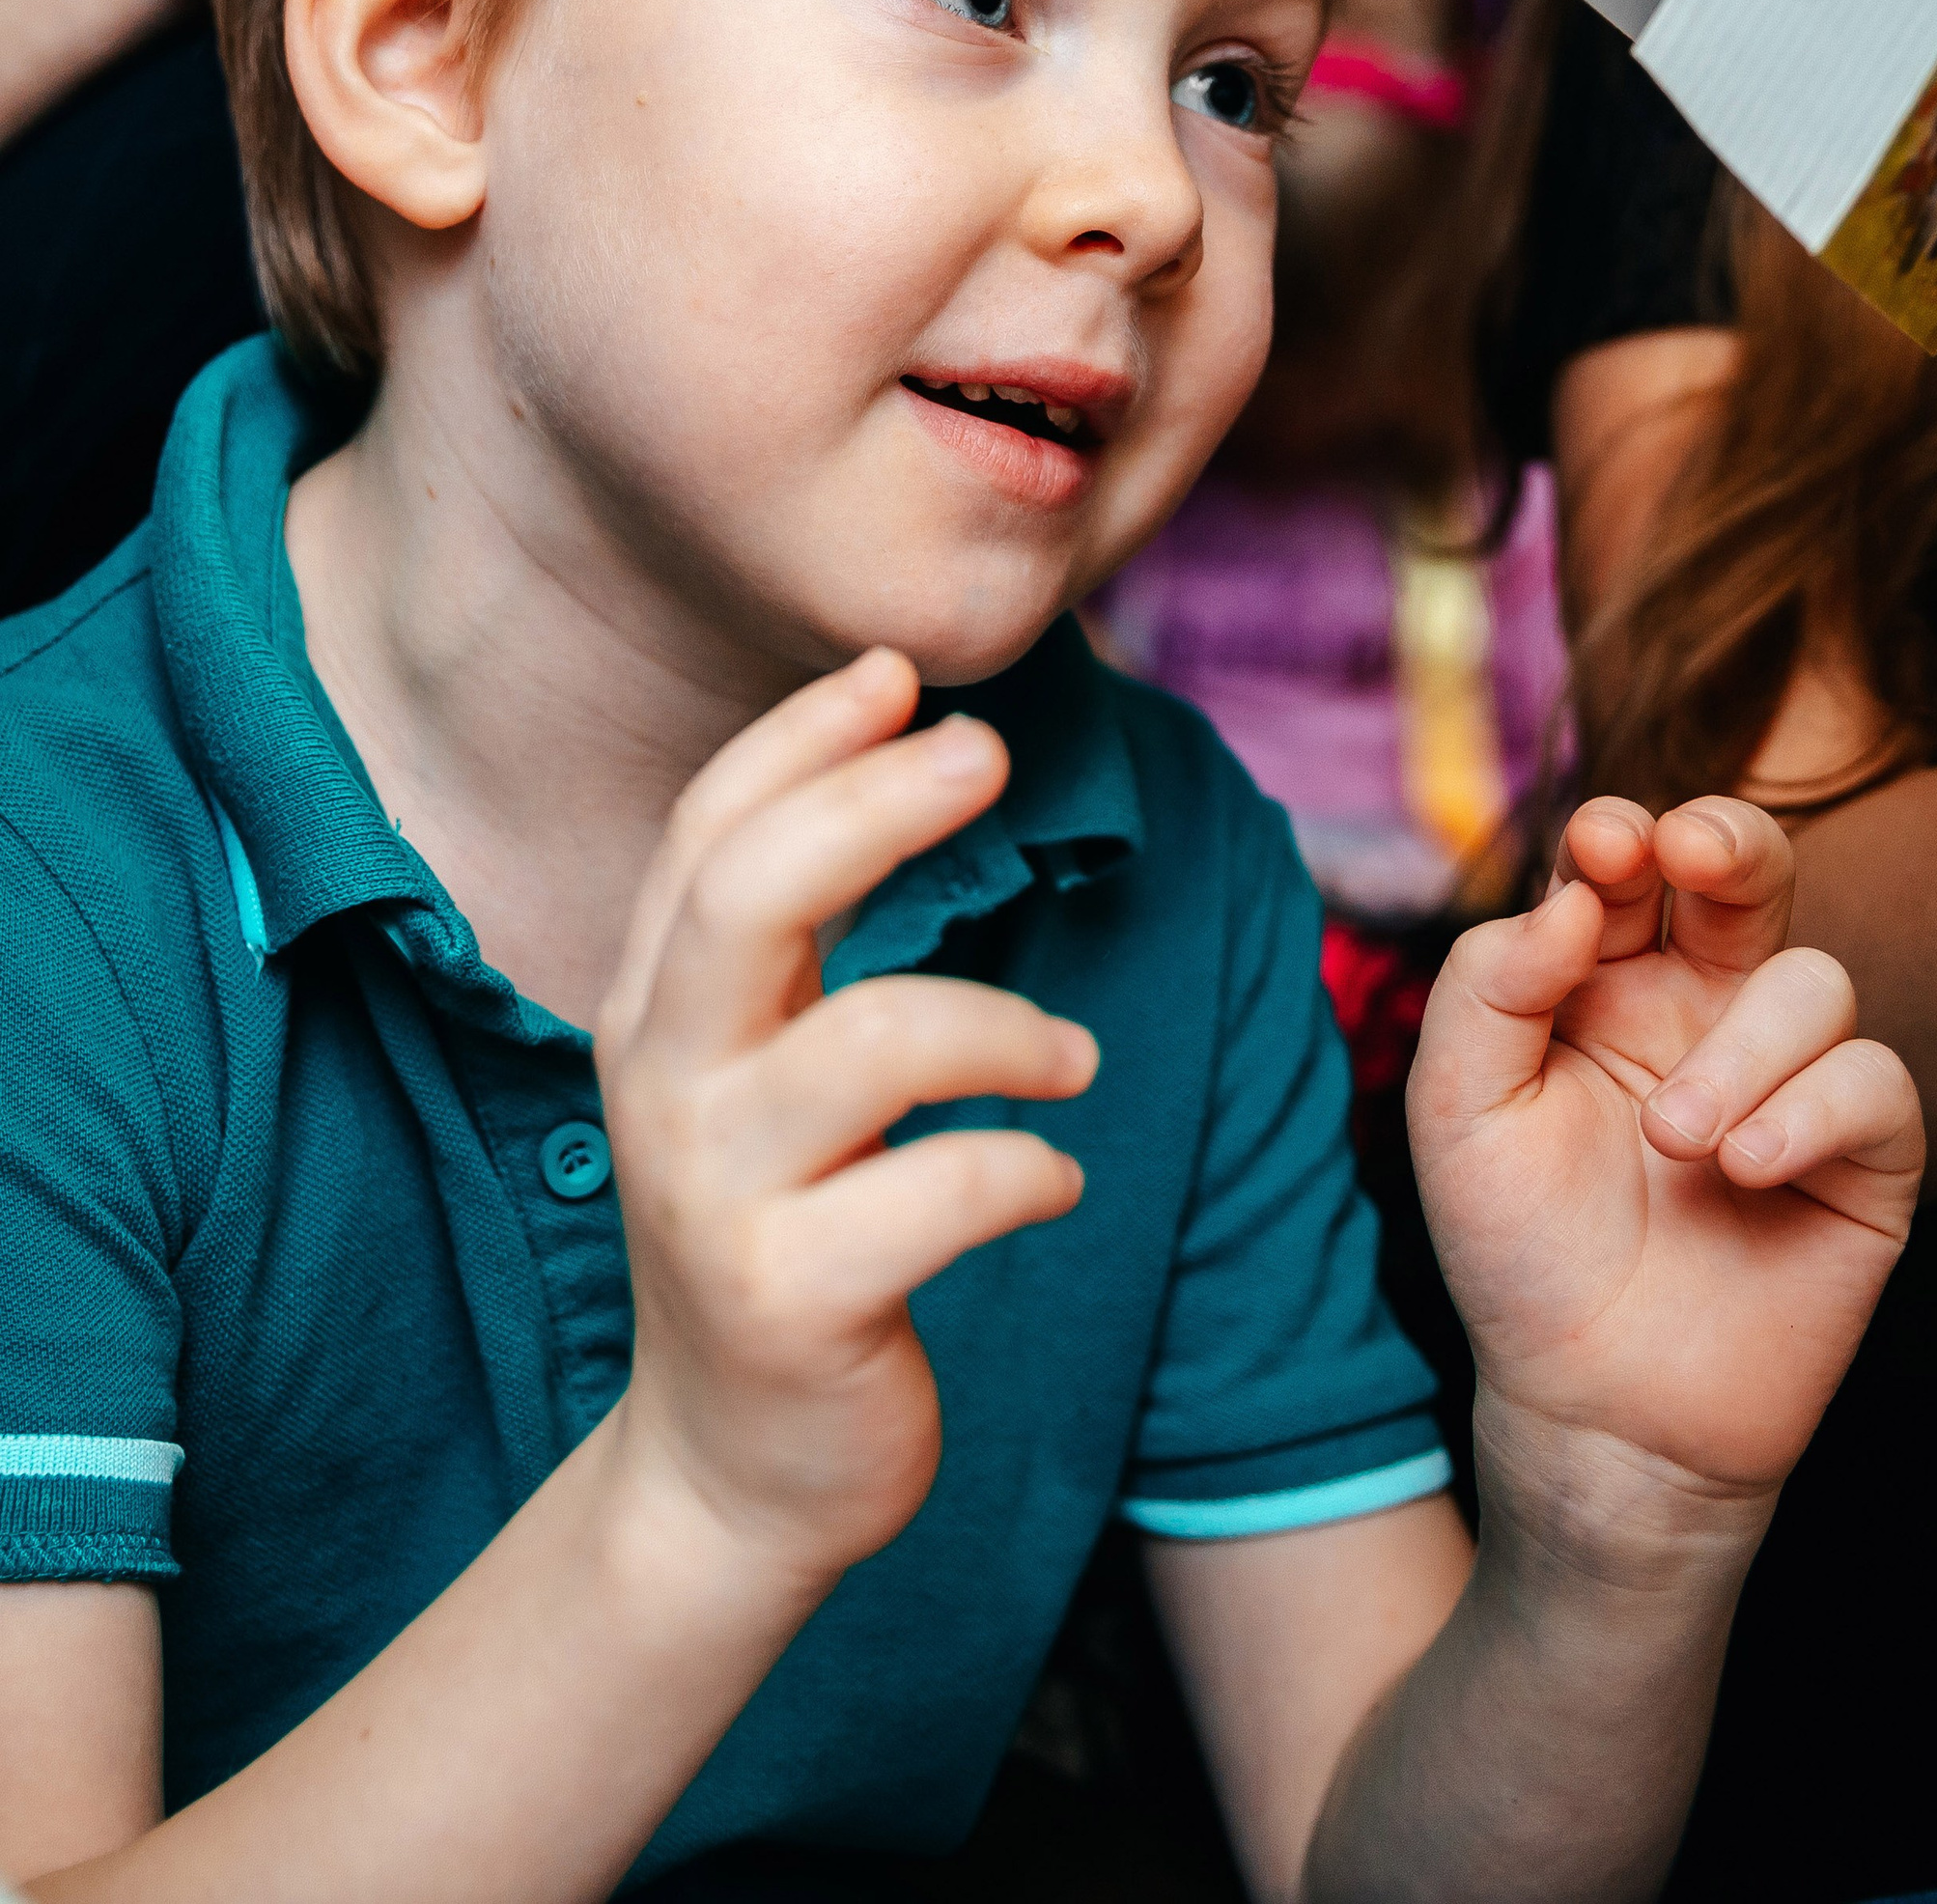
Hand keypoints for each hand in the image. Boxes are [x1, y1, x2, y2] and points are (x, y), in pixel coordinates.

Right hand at [596, 647, 1096, 1592]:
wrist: (730, 1472)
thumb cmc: (776, 1229)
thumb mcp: (753, 1073)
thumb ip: (793, 940)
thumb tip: (899, 745)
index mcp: (655, 1013)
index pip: (708, 834)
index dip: (800, 739)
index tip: (897, 675)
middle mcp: (666, 1088)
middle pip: (755, 896)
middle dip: (879, 804)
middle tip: (988, 757)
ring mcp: (720, 1199)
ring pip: (881, 1039)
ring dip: (1010, 1028)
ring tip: (1069, 1059)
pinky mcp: (794, 1303)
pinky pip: (947, 1191)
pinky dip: (1031, 1169)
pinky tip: (1053, 1179)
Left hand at [1409, 794, 1920, 1515]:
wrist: (1593, 1410)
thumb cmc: (1520, 1254)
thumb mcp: (1459, 1111)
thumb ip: (1491, 986)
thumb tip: (1576, 896)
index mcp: (1609, 980)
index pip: (1631, 867)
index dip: (1624, 833)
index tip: (1600, 846)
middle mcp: (1705, 1011)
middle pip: (1750, 872)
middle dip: (1730, 838)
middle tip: (1691, 851)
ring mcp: (1789, 1079)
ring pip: (1811, 980)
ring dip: (1742, 1047)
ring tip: (1676, 1141)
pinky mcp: (1860, 1159)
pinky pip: (1873, 1082)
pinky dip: (1812, 1111)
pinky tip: (1745, 1169)